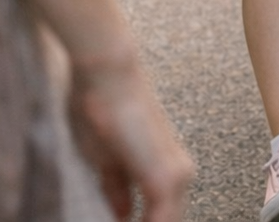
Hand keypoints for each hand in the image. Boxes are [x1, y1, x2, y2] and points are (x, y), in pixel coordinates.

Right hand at [69, 52, 193, 221]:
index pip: (159, 217)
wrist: (107, 72)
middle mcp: (180, 174)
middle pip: (167, 221)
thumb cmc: (99, 106)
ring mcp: (178, 176)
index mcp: (165, 169)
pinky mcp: (167, 179)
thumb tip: (122, 212)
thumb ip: (116, 188)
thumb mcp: (103, 158)